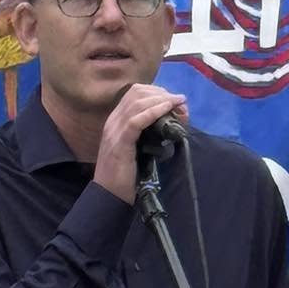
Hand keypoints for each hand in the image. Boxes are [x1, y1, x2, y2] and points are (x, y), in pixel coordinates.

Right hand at [92, 84, 187, 203]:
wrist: (108, 195)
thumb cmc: (124, 176)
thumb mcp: (136, 149)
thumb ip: (146, 135)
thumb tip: (168, 124)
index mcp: (116, 121)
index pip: (134, 94)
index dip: (156, 92)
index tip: (174, 100)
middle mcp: (113, 121)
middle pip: (136, 93)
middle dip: (161, 93)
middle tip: (180, 101)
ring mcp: (114, 131)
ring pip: (137, 103)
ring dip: (161, 100)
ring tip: (178, 103)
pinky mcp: (120, 142)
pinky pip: (136, 120)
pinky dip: (153, 111)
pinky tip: (167, 109)